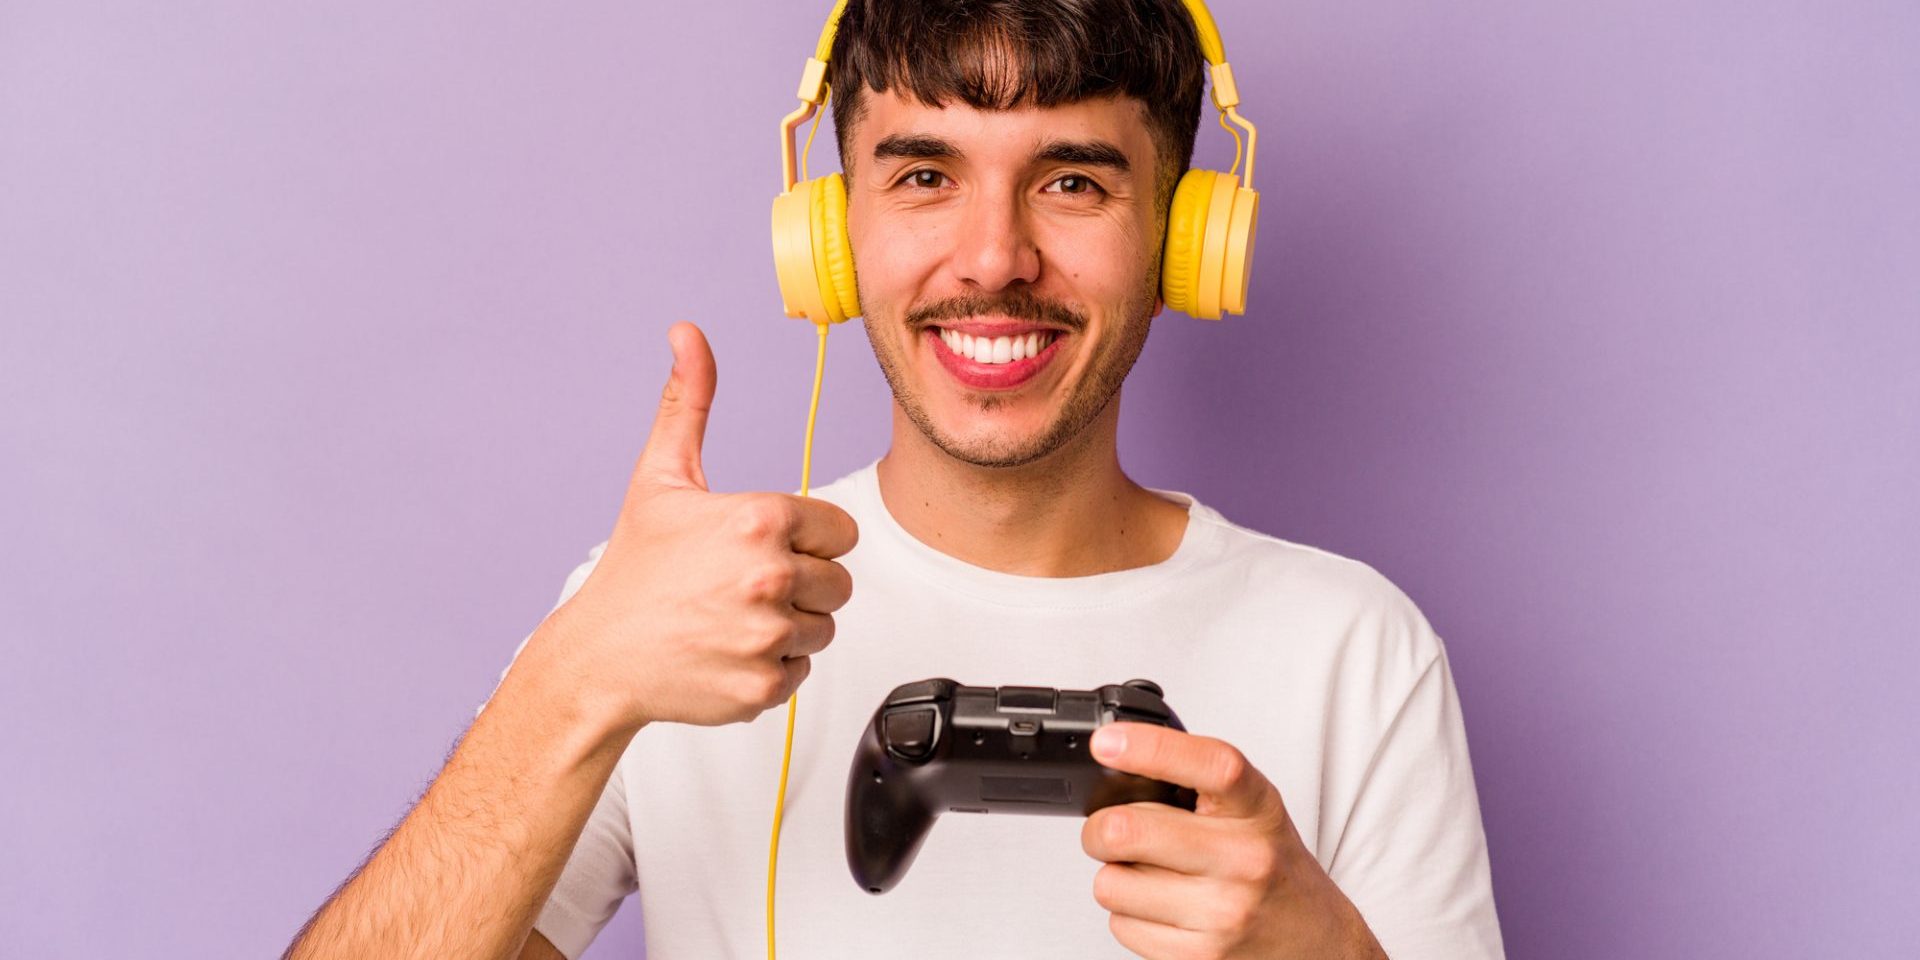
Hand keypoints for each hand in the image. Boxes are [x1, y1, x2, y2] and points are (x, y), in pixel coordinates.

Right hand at [533, 321, 858, 729]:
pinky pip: (803, 670)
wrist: (599, 657)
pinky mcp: (764, 684)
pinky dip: (772, 667)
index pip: (840, 531)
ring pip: (824, 627)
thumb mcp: (661, 477)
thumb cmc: (634, 570)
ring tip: (732, 618)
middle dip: (801, 584)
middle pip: (839, 581)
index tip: (762, 548)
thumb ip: (690, 402)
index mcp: (759, 519)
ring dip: (790, 626)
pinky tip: (728, 651)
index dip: (806, 540)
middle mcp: (769, 577)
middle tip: (741, 587)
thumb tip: (689, 334)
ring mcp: (768, 635)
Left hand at [1081, 724, 1385, 958]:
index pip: (1209, 765)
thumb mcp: (1253, 809)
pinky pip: (1121, 926)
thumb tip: (1120, 758)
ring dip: (1116, 878)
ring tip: (1149, 875)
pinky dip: (1129, 916)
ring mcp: (1223, 912)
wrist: (1316, 940)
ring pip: (1111, 884)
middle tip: (1109, 830)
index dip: (1151, 748)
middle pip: (1128, 830)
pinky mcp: (1201, 956)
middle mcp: (1245, 859)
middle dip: (1100, 829)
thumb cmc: (1272, 866)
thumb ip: (1198, 781)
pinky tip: (1161, 908)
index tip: (1107, 742)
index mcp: (1257, 809)